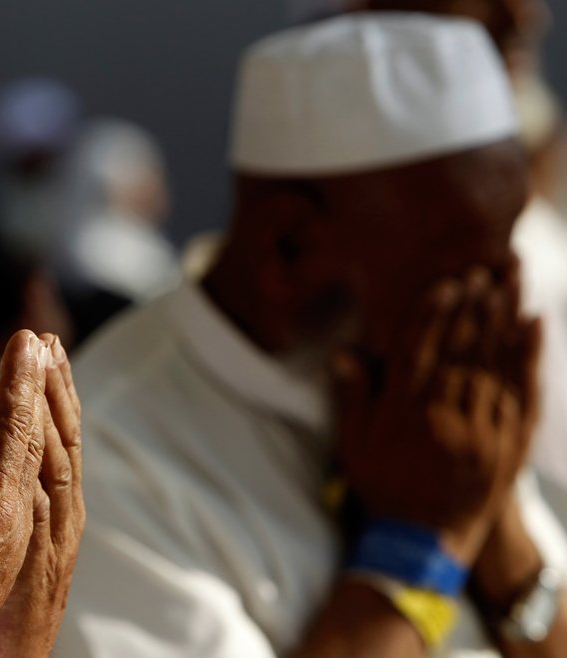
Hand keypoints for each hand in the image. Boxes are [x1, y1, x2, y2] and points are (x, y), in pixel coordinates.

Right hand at [0, 331, 54, 657]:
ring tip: (36, 374)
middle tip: (43, 342)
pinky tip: (7, 433)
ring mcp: (14, 534)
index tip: (26, 339)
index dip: (19, 381)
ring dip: (37, 412)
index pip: (12, 429)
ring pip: (35, 459)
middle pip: (36, 438)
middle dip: (40, 386)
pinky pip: (24, 481)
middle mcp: (14, 518)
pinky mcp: (4, 548)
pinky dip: (23, 446)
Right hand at [334, 267, 540, 561]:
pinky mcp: (508, 445)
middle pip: (461, 351)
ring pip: (494, 365)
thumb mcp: (354, 445)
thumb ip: (352, 398)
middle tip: (483, 271)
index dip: (434, 315)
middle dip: (473, 308)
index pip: (420, 352)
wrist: (422, 542)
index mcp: (403, 414)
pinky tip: (533, 326)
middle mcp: (442, 417)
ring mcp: (480, 432)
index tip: (448, 284)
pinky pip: (523, 394)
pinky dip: (529, 358)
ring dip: (501, 321)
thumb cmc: (382, 489)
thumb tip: (344, 354)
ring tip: (506, 284)